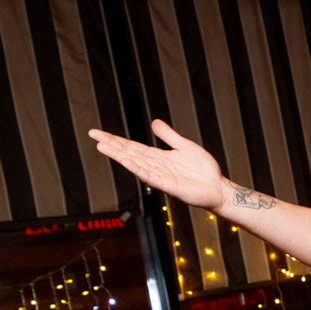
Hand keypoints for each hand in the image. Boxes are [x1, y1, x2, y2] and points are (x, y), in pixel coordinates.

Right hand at [88, 119, 228, 211]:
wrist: (217, 187)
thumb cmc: (203, 170)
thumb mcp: (184, 146)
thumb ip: (168, 135)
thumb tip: (154, 122)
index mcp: (158, 157)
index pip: (132, 147)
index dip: (116, 140)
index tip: (100, 133)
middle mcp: (156, 166)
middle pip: (129, 153)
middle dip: (111, 144)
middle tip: (93, 136)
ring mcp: (160, 176)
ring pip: (135, 163)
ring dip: (119, 155)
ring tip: (102, 146)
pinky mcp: (168, 185)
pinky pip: (149, 175)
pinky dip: (137, 168)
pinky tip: (125, 161)